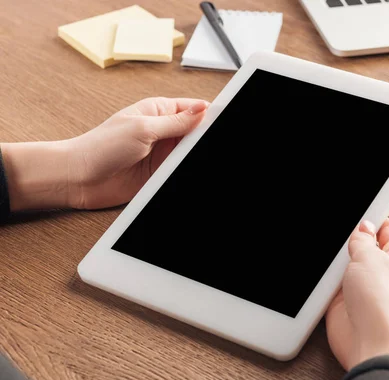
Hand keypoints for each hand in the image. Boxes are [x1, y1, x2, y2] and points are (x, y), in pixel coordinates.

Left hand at [1, 97, 207, 211]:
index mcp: (159, 111)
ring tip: (198, 157)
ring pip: (191, 152)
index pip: (193, 108)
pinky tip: (190, 169)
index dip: (210, 113)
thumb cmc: (101, 146)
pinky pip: (181, 171)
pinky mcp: (160, 174)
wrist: (79, 178)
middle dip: (207, 135)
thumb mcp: (143, 128)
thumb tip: (202, 109)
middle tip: (217, 140)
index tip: (225, 118)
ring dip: (197, 155)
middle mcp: (163, 131)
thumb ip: (176, 121)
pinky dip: (187, 170)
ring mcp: (163, 153)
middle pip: (197, 131)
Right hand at [326, 218, 388, 370]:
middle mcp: (379, 272)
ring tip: (330, 257)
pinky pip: (329, 284)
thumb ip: (364, 239)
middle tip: (339, 233)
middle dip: (349, 239)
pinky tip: (320, 276)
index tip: (359, 210)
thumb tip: (362, 227)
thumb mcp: (371, 257)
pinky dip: (323, 280)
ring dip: (334, 261)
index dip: (374, 218)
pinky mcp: (342, 302)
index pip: (387, 229)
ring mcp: (360, 287)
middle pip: (362, 245)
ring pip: (343, 264)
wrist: (370, 342)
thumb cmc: (383, 304)